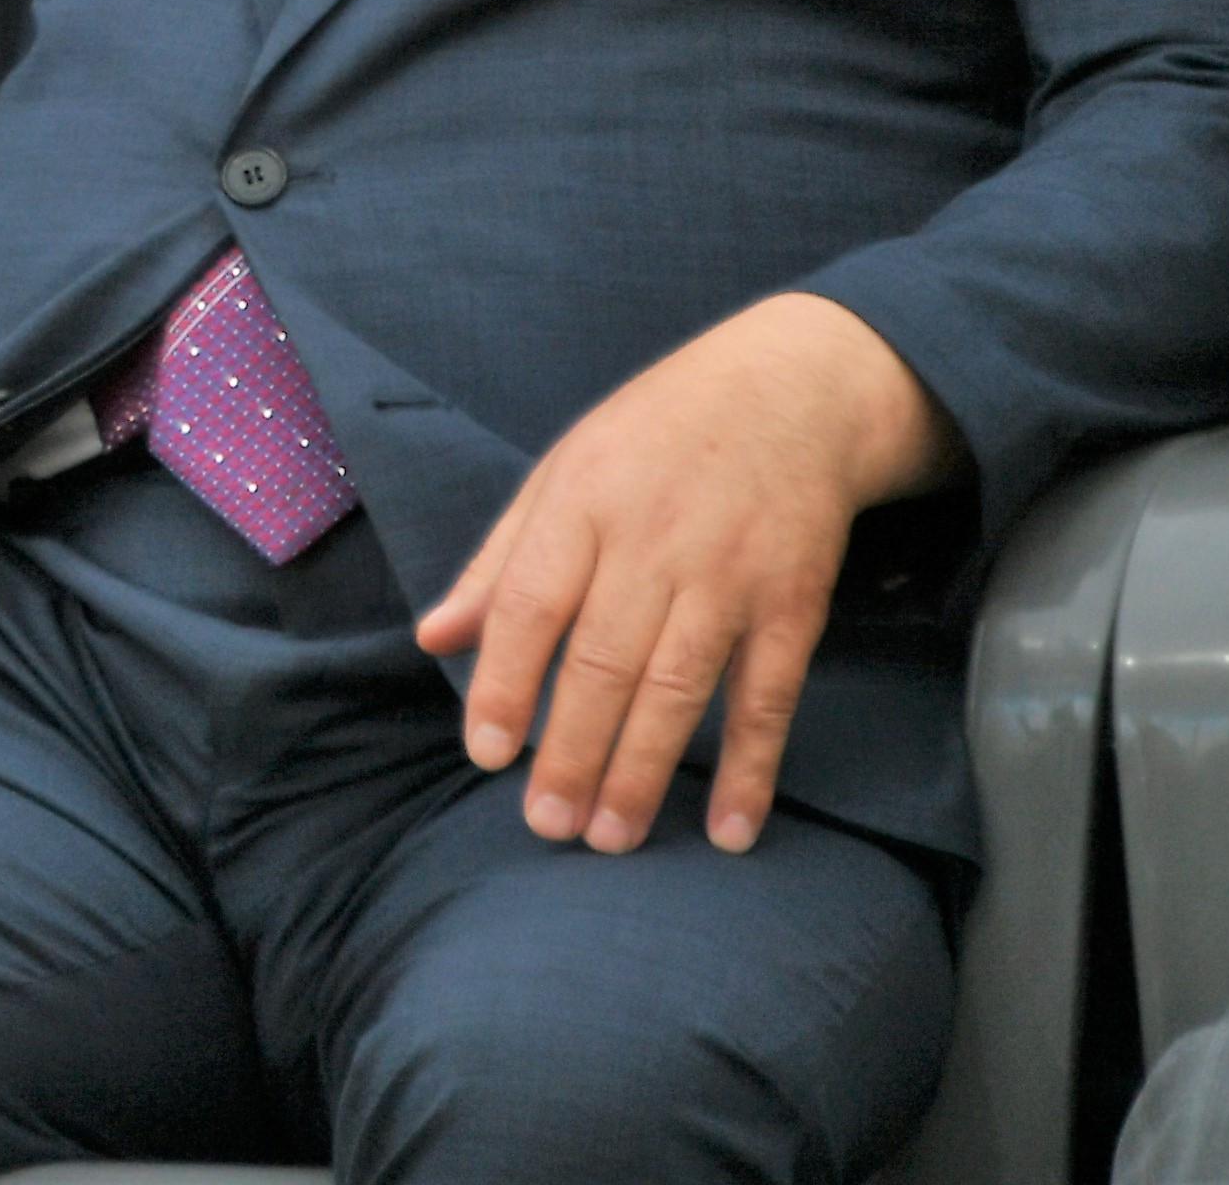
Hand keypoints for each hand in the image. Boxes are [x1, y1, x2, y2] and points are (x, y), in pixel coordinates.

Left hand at [415, 291, 952, 854]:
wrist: (791, 391)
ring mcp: (729, 578)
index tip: (485, 754)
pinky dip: (750, 767)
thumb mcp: (560, 473)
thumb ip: (498, 562)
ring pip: (678, 688)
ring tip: (609, 838)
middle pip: (604, 661)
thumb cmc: (653, 436)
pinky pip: (768, 698)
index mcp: (582, 506)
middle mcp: (653, 544)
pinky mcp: (794, 605)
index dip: (504, 681)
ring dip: (643, 771)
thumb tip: (433, 637)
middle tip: (546, 824)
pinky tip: (727, 828)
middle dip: (571, 751)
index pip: (531, 604)